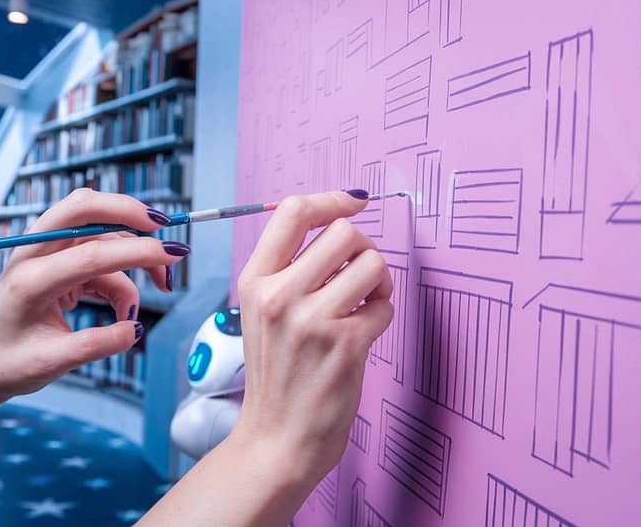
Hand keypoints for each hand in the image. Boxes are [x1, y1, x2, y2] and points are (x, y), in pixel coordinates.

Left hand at [0, 188, 189, 408]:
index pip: (92, 252)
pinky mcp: (55, 262)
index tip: (172, 256)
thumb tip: (134, 330)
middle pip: (84, 206)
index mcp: (30, 280)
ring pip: (98, 230)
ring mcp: (44, 254)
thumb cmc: (6, 364)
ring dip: (133, 250)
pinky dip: (121, 272)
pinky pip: (98, 252)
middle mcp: (34, 255)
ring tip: (163, 285)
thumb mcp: (53, 362)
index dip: (138, 252)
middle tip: (164, 228)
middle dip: (129, 211)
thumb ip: (97, 344)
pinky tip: (127, 305)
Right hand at [231, 190, 393, 485]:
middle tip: (360, 274)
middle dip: (363, 248)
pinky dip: (382, 314)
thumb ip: (289, 272)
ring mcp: (312, 320)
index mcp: (255, 282)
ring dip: (379, 280)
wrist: (275, 440)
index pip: (292, 212)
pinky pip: (385, 305)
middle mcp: (279, 296)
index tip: (352, 203)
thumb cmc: (276, 377)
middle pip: (343, 232)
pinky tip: (364, 332)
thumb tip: (337, 225)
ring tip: (366, 302)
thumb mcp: (262, 315)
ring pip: (371, 263)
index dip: (330, 200)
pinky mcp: (345, 345)